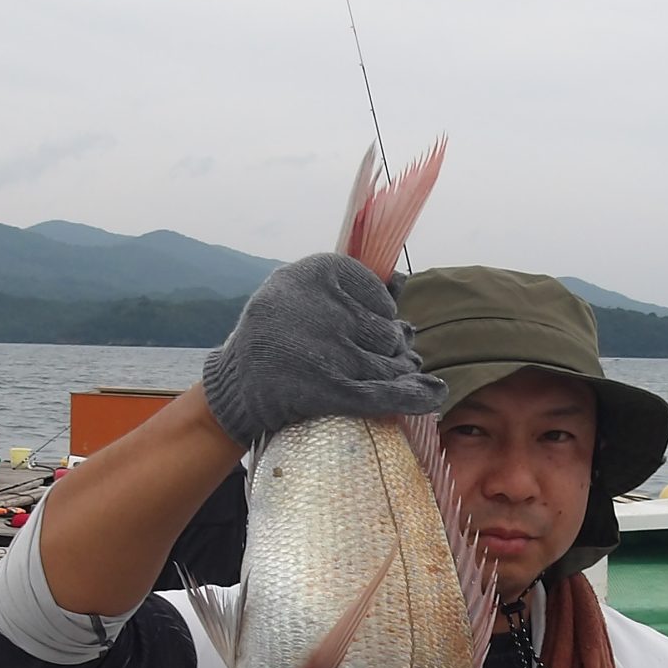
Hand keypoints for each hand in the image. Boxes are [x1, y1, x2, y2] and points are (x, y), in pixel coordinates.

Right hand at [199, 252, 445, 443]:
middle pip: (387, 333)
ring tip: (369, 380)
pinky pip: (384, 392)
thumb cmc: (276, 334)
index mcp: (317, 271)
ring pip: (389, 364)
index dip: (376, 318)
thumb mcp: (300, 292)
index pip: (381, 298)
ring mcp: (326, 349)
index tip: (356, 329)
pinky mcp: (327, 388)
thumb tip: (403, 281)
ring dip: (393, 376)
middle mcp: (322, 306)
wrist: (235, 384)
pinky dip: (413, 396)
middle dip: (387, 351)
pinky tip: (433, 394)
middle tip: (364, 362)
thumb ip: (347, 287)